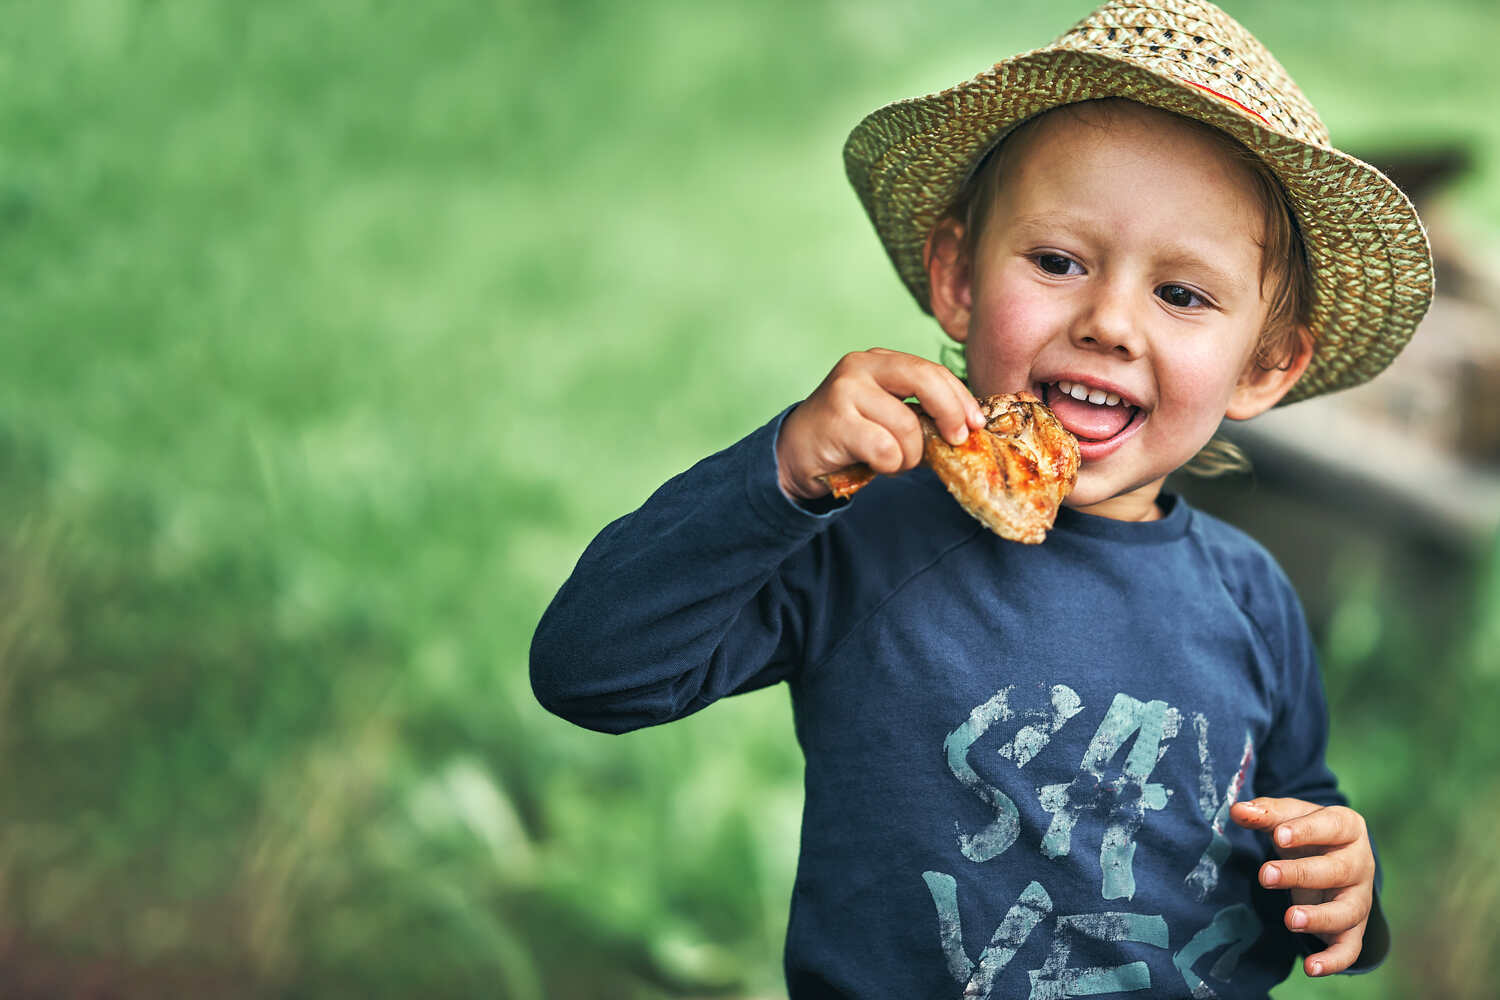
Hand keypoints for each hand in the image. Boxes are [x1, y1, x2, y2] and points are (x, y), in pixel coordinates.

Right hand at [776, 348, 985, 499]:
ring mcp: (845, 392)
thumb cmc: (850, 436)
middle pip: (925, 380)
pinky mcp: (837, 422)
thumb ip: (919, 410)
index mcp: (878, 361)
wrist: (797, 454)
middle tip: (956, 440)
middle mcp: (860, 367)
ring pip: (907, 427)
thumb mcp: (886, 412)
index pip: (931, 371)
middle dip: (949, 413)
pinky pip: (886, 450)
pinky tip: (874, 464)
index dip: (959, 397)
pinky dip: (889, 465)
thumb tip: (969, 426)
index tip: (976, 423)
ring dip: (909, 456)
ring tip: (892, 460)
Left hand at [1230, 797, 1375, 976]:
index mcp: (1347, 827)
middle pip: (1337, 870)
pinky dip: (1333, 960)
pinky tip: (1310, 967)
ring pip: (1347, 911)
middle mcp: (1360, 863)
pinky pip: (1349, 948)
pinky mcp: (1354, 928)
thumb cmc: (1306, 833)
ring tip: (1290, 919)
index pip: (1332, 825)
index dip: (1306, 830)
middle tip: (1265, 875)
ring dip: (1320, 918)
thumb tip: (1237, 810)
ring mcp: (1359, 898)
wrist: (1332, 856)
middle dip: (1302, 874)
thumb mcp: (1288, 818)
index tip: (1278, 835)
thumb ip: (1265, 813)